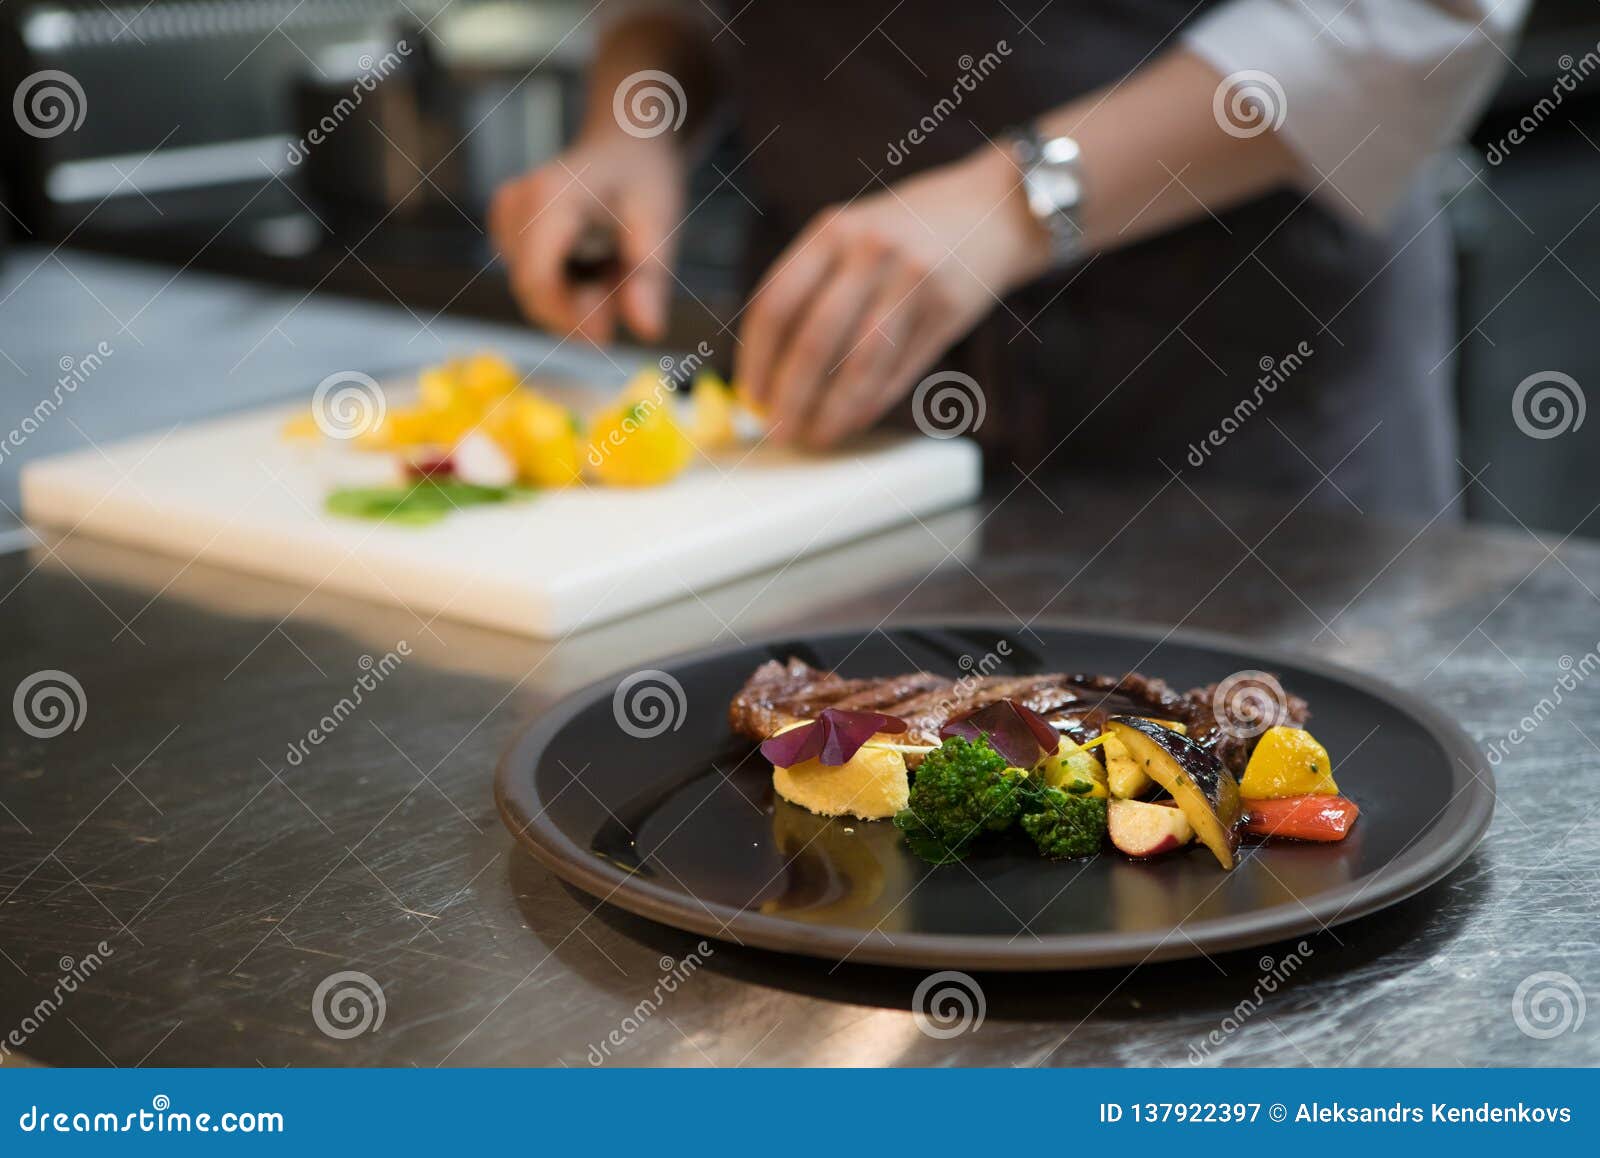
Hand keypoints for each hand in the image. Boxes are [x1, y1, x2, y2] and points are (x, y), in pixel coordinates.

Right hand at [489, 134, 685, 343]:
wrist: (622, 143)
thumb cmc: (643, 177)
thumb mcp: (660, 222)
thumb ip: (649, 277)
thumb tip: (647, 331)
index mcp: (548, 198)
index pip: (536, 281)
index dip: (568, 319)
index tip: (607, 337)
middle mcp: (513, 207)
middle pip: (533, 293)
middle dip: (579, 309)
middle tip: (624, 286)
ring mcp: (503, 220)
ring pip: (534, 294)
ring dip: (575, 299)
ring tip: (612, 262)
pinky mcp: (505, 234)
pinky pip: (534, 285)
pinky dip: (567, 289)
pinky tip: (593, 261)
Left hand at [735, 145, 1049, 447]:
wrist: (993, 209)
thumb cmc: (907, 230)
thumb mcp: (852, 234)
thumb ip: (813, 287)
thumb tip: (771, 370)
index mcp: (832, 230)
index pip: (776, 303)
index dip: (757, 358)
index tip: (750, 396)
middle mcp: (870, 251)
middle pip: (815, 340)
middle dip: (791, 396)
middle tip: (778, 431)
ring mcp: (913, 281)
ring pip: (861, 365)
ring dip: (833, 411)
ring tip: (815, 437)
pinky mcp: (947, 311)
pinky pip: (899, 370)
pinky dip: (871, 403)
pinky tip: (852, 421)